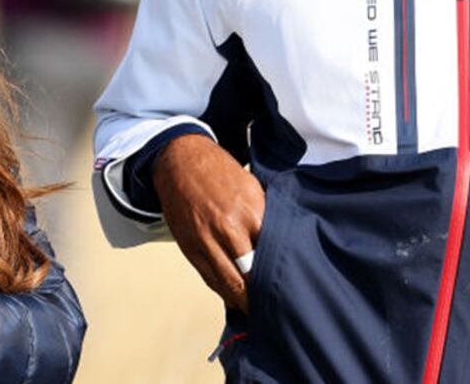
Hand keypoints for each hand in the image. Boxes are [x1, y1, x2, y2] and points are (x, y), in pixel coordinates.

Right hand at [152, 133, 264, 313]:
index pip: (271, 252)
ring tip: (256, 308)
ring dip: (243, 299)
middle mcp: (228, 228)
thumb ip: (264, 217)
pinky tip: (234, 297)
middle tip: (275, 303)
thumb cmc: (221, 173)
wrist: (180, 162)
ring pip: (228, 283)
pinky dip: (223, 290)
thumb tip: (282, 243)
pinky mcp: (190, 249)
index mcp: (250, 210)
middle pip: (251, 274)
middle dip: (262, 292)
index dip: (280, 271)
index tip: (288, 282)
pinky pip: (209, 279)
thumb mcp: (252, 187)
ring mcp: (206, 241)